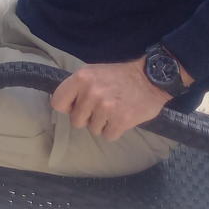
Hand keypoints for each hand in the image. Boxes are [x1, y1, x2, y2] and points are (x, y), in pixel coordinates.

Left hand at [50, 59, 169, 140]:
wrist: (150, 78)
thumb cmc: (119, 76)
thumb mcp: (93, 72)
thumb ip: (77, 87)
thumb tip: (66, 106)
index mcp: (81, 78)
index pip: (57, 102)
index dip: (67, 107)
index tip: (77, 107)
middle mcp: (91, 93)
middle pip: (76, 121)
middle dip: (87, 118)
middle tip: (101, 109)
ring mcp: (106, 108)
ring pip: (93, 130)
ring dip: (103, 124)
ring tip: (113, 112)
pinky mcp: (121, 121)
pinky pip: (108, 136)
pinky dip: (115, 131)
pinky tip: (121, 118)